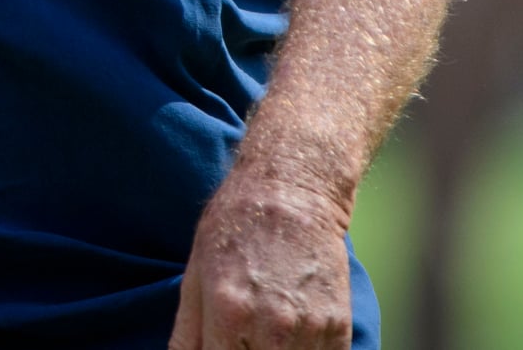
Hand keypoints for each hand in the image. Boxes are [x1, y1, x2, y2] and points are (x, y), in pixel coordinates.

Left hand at [169, 170, 356, 349]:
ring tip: (267, 334)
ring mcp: (308, 327)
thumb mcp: (195, 273)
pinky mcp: (336, 323)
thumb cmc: (235, 226)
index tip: (222, 347)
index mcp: (228, 313)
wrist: (292, 189)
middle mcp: (271, 327)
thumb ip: (186, 333)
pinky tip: (293, 335)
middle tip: (244, 339)